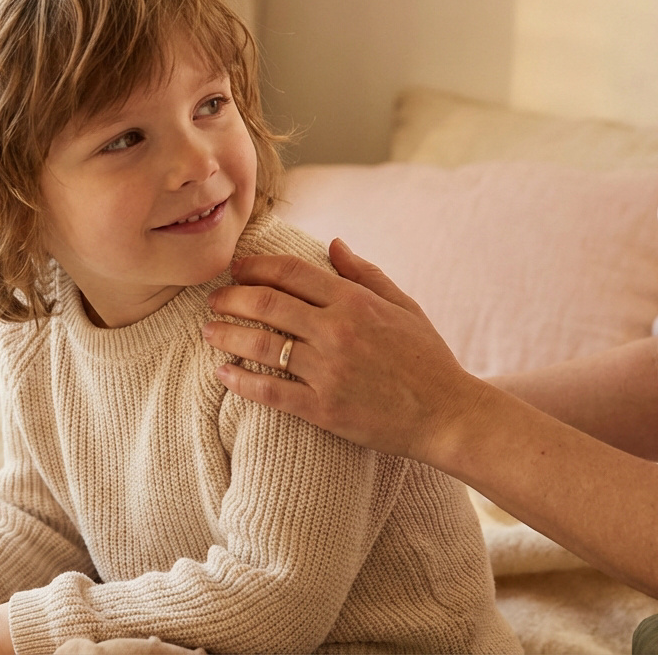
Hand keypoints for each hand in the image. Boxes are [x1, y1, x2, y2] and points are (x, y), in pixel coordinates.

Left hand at [201, 239, 489, 465]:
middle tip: (212, 299)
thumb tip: (333, 242)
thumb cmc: (428, 358)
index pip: (290, 272)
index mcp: (355, 302)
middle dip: (230, 297)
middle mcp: (337, 331)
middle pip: (266, 303)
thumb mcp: (403, 305)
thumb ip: (365, 273)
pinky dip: (240, 381)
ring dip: (226, 334)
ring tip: (208, 331)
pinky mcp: (323, 408)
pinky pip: (270, 391)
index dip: (255, 266)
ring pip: (260, 344)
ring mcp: (328, 371)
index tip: (236, 268)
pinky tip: (221, 373)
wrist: (449, 414)